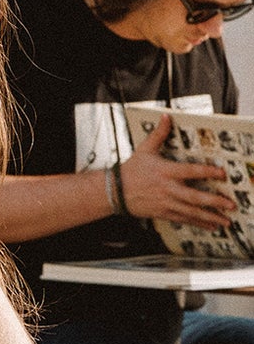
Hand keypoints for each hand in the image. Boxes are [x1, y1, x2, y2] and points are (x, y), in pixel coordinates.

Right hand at [120, 114, 236, 228]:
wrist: (114, 190)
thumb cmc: (131, 170)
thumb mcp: (144, 149)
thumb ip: (159, 134)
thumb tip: (167, 117)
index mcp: (165, 171)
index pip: (190, 171)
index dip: (207, 172)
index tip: (222, 173)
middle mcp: (167, 189)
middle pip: (194, 197)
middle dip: (214, 201)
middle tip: (230, 204)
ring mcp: (166, 202)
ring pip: (191, 212)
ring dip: (210, 217)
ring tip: (225, 221)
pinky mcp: (163, 212)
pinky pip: (183, 219)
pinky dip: (198, 223)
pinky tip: (210, 226)